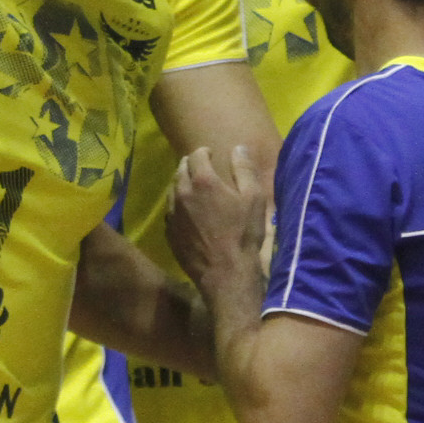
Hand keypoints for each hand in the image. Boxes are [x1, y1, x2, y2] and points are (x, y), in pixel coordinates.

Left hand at [166, 144, 267, 292]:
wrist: (226, 274)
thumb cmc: (244, 235)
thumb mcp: (253, 199)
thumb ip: (244, 170)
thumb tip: (238, 148)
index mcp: (203, 181)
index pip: (197, 155)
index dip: (204, 151)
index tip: (211, 153)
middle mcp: (182, 193)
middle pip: (180, 169)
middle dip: (190, 164)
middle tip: (201, 167)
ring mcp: (173, 214)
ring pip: (172, 189)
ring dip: (182, 183)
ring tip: (193, 186)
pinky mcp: (170, 232)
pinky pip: (170, 210)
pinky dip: (177, 203)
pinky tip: (187, 210)